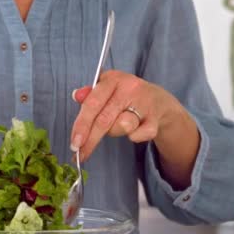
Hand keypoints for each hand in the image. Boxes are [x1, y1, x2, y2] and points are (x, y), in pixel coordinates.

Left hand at [69, 70, 185, 161]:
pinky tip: (135, 131)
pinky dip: (134, 137)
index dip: (80, 125)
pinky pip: (138, 135)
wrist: (159, 100)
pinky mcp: (156, 117)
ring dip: (115, 132)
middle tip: (80, 154)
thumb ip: (90, 95)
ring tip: (119, 124)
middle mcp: (128, 87)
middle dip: (90, 140)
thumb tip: (76, 95)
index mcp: (112, 78)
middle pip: (104, 119)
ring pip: (121, 127)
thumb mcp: (106, 90)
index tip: (74, 143)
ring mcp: (144, 102)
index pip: (92, 103)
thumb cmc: (125, 96)